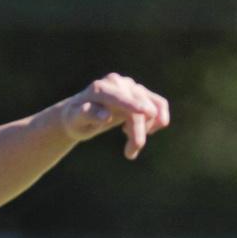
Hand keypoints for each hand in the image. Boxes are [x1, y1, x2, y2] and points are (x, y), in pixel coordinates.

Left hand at [54, 73, 171, 158]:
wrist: (80, 114)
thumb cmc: (76, 119)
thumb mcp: (76, 121)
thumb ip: (88, 115)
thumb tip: (106, 116)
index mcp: (100, 88)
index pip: (119, 96)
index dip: (133, 105)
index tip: (149, 113)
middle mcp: (117, 83)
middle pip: (137, 105)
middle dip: (138, 131)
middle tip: (130, 154)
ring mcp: (130, 86)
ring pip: (151, 106)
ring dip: (147, 129)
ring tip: (131, 147)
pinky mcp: (140, 93)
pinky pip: (159, 103)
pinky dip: (159, 119)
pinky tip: (148, 132)